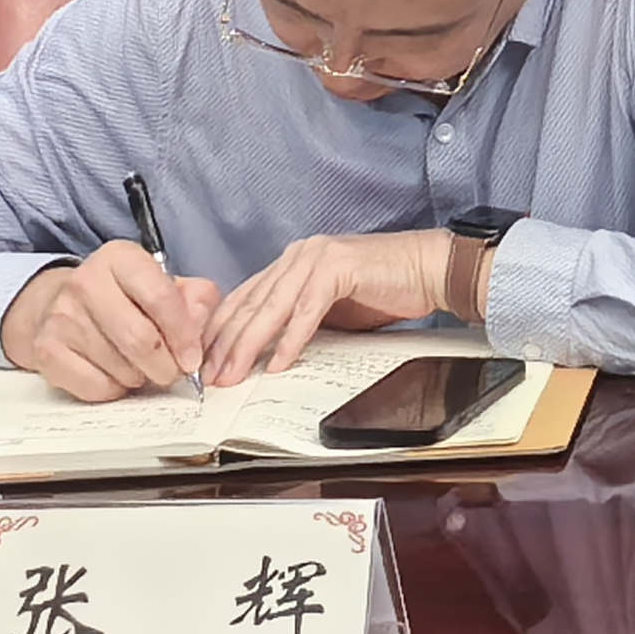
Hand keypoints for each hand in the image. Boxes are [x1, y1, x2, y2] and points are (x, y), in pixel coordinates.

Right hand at [0, 247, 220, 402]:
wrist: (56, 305)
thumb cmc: (124, 297)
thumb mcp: (165, 283)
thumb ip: (196, 299)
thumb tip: (199, 327)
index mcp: (120, 258)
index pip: (161, 298)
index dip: (185, 335)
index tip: (194, 358)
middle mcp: (85, 283)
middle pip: (140, 339)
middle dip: (167, 365)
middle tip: (175, 372)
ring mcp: (61, 318)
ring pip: (120, 367)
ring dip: (142, 377)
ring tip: (145, 368)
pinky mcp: (45, 351)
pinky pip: (95, 386)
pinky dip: (116, 389)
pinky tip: (118, 375)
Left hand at [204, 231, 454, 386]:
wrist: (430, 268)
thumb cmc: (384, 288)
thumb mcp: (329, 308)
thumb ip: (295, 319)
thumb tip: (263, 354)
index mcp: (292, 262)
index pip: (243, 299)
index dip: (220, 333)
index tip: (205, 364)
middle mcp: (298, 255)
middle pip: (250, 305)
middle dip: (225, 346)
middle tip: (211, 378)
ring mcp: (317, 257)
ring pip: (271, 308)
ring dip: (249, 347)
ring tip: (234, 375)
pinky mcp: (338, 267)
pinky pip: (306, 310)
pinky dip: (291, 339)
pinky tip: (279, 363)